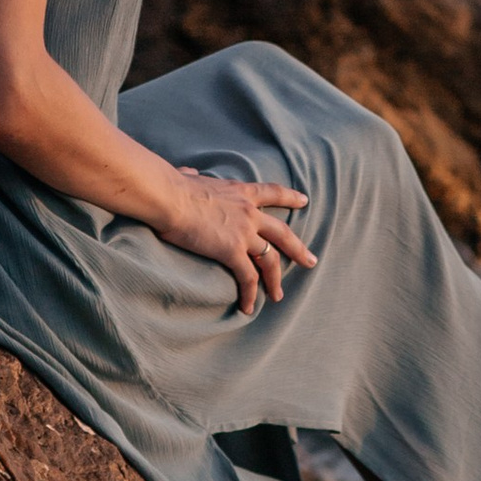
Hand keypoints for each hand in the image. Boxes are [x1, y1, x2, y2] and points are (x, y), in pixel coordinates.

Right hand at [161, 171, 316, 317]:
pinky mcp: (232, 251)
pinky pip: (247, 278)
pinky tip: (248, 308)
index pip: (272, 193)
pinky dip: (250, 294)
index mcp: (240, 192)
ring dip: (275, 280)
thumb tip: (188, 172)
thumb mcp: (190, 176)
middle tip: (311, 260)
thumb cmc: (174, 186)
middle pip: (282, 233)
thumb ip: (193, 175)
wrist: (170, 197)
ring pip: (270, 260)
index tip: (304, 200)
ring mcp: (244, 233)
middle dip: (298, 249)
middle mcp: (249, 213)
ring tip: (278, 296)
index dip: (289, 197)